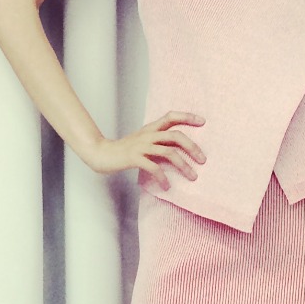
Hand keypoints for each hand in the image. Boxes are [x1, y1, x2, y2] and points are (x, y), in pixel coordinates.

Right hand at [85, 111, 205, 189]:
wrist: (102, 153)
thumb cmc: (124, 149)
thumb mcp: (142, 139)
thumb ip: (157, 140)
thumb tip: (177, 149)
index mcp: (150, 128)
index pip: (171, 116)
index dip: (187, 117)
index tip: (203, 122)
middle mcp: (148, 134)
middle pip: (176, 136)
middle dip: (192, 148)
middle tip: (203, 160)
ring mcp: (141, 146)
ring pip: (169, 153)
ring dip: (183, 166)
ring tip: (192, 177)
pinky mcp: (134, 158)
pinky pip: (154, 167)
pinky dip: (163, 178)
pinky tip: (167, 186)